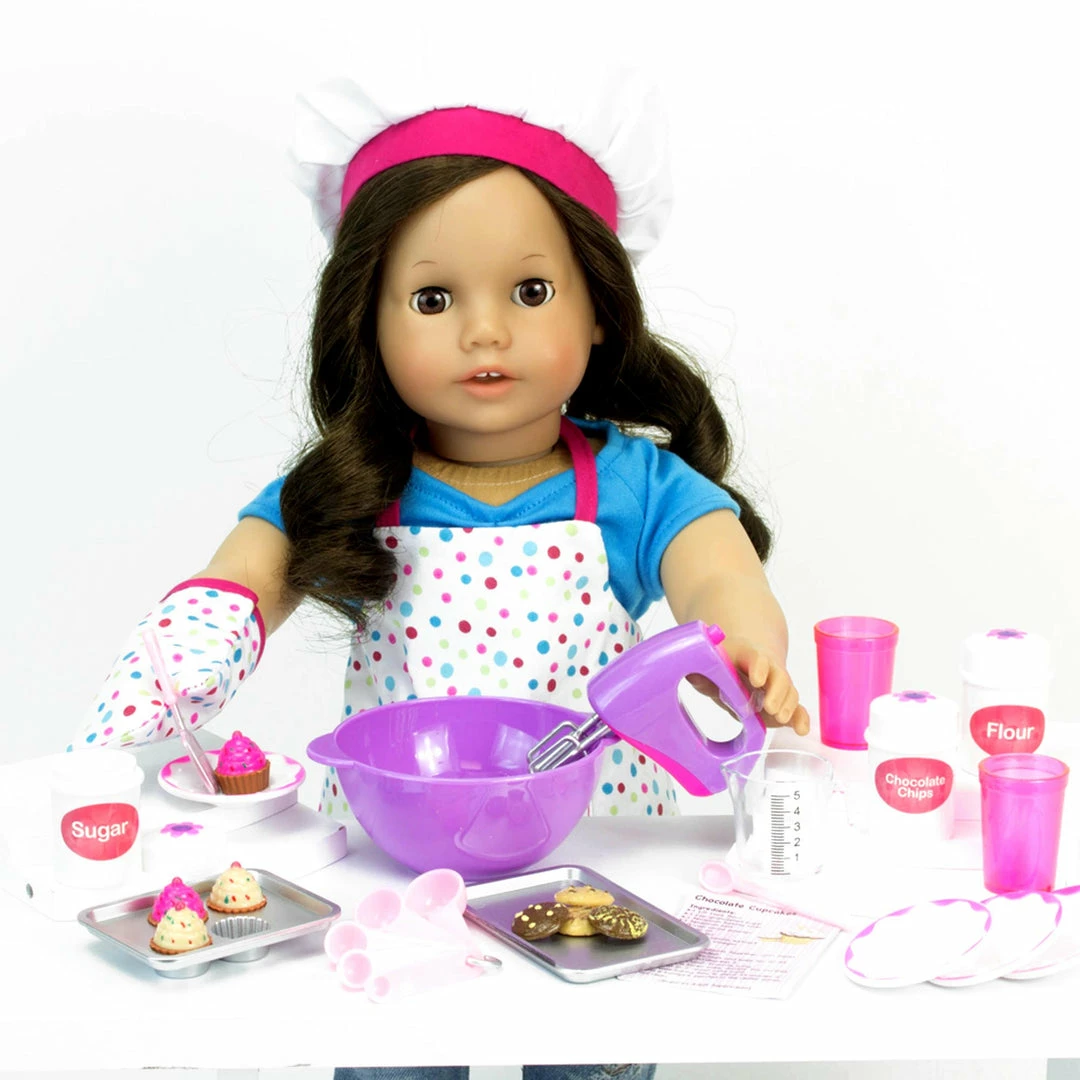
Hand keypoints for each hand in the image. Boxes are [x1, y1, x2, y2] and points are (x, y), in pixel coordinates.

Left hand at [690, 636, 809, 735]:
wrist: (737, 666)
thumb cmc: (720, 666)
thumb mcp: (707, 667)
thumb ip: (700, 672)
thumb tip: (693, 676)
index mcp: (746, 654)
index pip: (755, 656)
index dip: (758, 666)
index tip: (757, 680)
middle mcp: (767, 668)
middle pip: (778, 675)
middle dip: (776, 690)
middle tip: (769, 706)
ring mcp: (777, 686)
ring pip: (789, 692)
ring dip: (787, 705)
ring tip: (780, 718)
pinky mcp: (782, 704)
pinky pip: (796, 709)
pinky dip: (800, 719)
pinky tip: (800, 730)